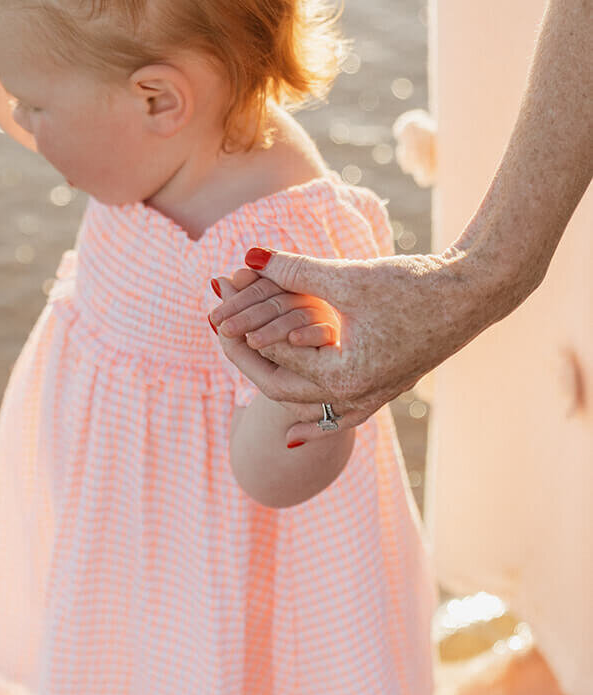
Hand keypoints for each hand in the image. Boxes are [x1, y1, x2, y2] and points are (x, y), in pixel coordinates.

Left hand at [210, 246, 481, 443]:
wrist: (476, 296)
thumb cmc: (415, 285)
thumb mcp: (350, 278)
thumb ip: (296, 271)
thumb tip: (249, 258)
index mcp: (343, 373)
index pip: (273, 357)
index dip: (241, 329)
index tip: (218, 305)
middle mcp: (357, 394)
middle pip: (282, 389)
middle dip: (246, 358)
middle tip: (219, 330)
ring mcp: (375, 396)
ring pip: (310, 409)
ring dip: (275, 388)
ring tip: (242, 377)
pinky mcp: (388, 387)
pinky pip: (341, 419)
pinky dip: (316, 426)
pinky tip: (295, 436)